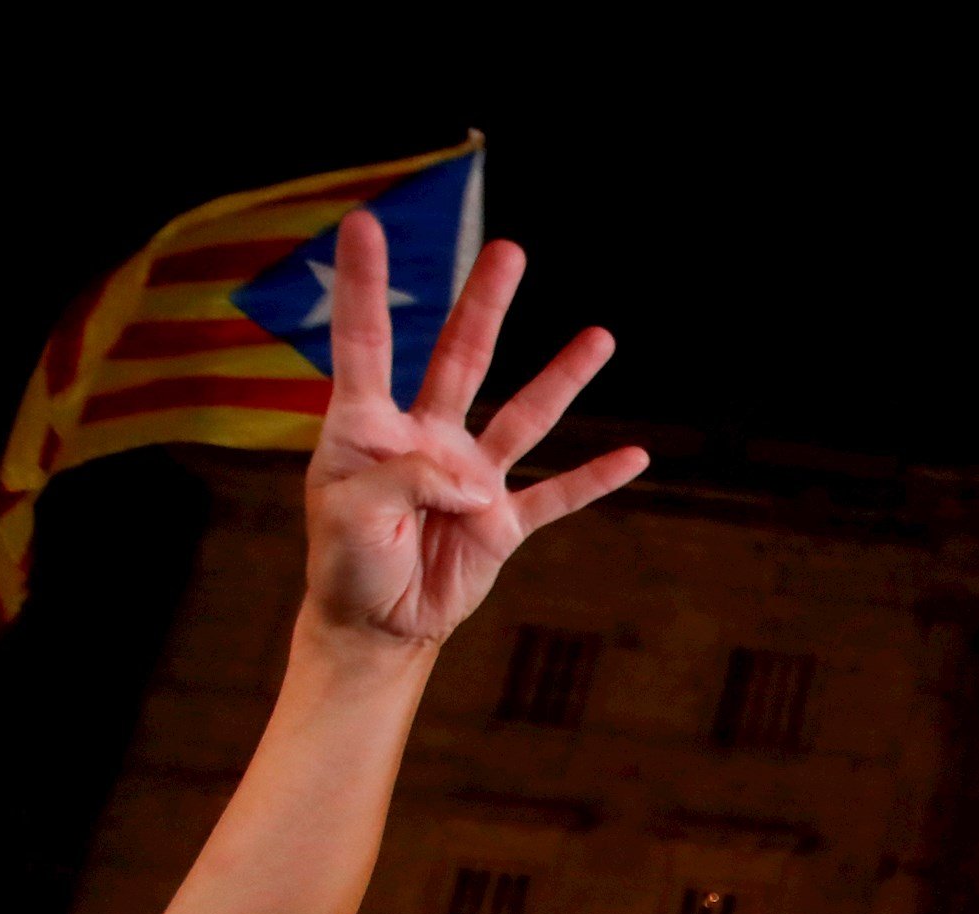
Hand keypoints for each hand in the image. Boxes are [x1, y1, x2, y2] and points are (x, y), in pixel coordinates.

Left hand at [300, 210, 645, 655]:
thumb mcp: (352, 512)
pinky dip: (595, 479)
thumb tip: (474, 479)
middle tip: (509, 250)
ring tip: (601, 337)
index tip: (363, 225)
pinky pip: (558, 495)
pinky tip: (634, 457)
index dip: (366, 287)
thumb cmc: (344, 562)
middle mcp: (426, 437)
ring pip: (524, 416)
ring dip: (562, 377)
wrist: (376, 623)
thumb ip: (406, 476)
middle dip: (485, 304)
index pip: (367, 345)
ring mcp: (470, 477)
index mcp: (367, 427)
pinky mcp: (504, 522)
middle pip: (461, 358)